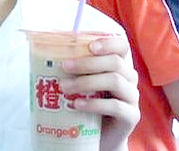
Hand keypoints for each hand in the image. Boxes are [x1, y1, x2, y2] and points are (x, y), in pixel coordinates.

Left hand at [61, 36, 139, 150]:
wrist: (100, 136)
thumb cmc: (88, 103)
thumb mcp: (82, 83)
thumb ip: (74, 68)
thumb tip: (46, 50)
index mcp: (119, 65)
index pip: (121, 46)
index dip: (108, 43)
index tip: (89, 46)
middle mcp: (129, 78)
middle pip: (115, 62)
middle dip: (87, 63)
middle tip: (64, 66)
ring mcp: (132, 97)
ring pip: (115, 81)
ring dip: (86, 82)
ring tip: (64, 87)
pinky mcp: (131, 116)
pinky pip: (115, 106)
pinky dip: (93, 104)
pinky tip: (76, 104)